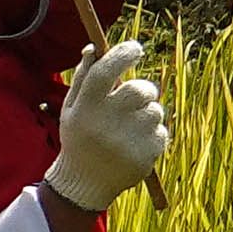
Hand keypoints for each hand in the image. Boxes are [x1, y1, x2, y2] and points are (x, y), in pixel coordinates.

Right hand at [46, 39, 169, 213]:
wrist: (84, 184)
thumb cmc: (79, 139)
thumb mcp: (72, 110)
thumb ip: (83, 78)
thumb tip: (94, 48)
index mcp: (85, 109)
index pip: (105, 71)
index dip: (123, 54)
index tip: (134, 48)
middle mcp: (105, 123)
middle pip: (140, 89)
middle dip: (141, 90)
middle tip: (132, 101)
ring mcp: (128, 139)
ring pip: (155, 110)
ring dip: (146, 115)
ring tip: (127, 132)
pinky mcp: (147, 153)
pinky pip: (161, 131)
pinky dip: (151, 135)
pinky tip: (133, 146)